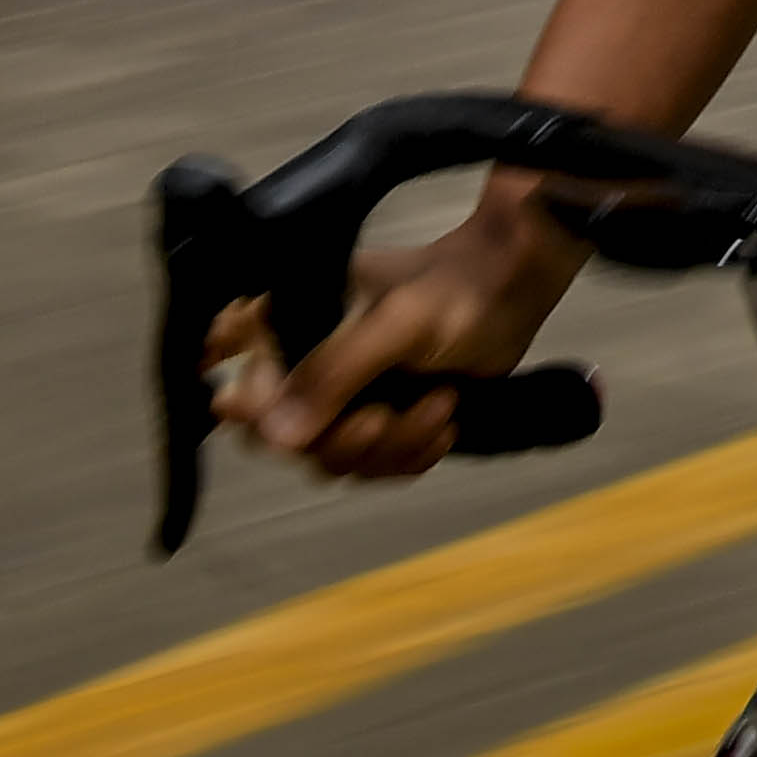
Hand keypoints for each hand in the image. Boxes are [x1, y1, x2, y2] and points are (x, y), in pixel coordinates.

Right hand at [209, 199, 582, 480]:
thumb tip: (278, 436)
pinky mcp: (381, 418)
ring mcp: (346, 394)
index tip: (304, 415)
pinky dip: (412, 454)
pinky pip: (377, 466)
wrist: (514, 293)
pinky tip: (442, 421)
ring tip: (437, 406)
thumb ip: (335, 373)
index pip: (242, 387)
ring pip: (337, 459)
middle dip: (343, 440)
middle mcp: (309, 361)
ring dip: (392, 446)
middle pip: (289, 439)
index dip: (260, 414)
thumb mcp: (394, 324)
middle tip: (383, 419)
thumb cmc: (454, 290)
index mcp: (291, 321)